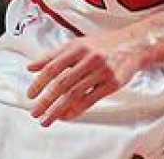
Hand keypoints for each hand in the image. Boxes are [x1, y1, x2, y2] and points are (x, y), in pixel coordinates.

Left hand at [26, 29, 145, 125]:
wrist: (133, 45)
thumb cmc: (102, 45)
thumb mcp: (76, 44)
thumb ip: (53, 55)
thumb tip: (31, 67)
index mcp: (77, 47)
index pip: (53, 66)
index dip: (40, 82)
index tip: (30, 95)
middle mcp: (89, 59)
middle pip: (63, 83)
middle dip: (47, 100)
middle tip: (36, 113)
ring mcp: (101, 71)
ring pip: (75, 93)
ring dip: (59, 109)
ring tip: (48, 119)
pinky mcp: (112, 83)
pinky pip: (91, 99)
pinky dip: (77, 110)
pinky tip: (67, 116)